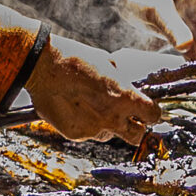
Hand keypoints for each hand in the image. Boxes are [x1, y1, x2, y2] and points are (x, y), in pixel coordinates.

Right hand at [23, 36, 162, 145]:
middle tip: (128, 116)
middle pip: (137, 136)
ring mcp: (93, 129)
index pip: (153, 115)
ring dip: (108, 125)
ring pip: (110, 135)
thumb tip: (127, 85)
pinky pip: (88, 133)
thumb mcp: (108, 64)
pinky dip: (86, 124)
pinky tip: (75, 109)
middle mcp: (112, 118)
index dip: (152, 112)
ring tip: (93, 107)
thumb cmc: (75, 60)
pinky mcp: (75, 134)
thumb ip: (121, 81)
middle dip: (136, 127)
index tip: (147, 109)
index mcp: (125, 97)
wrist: (43, 67)